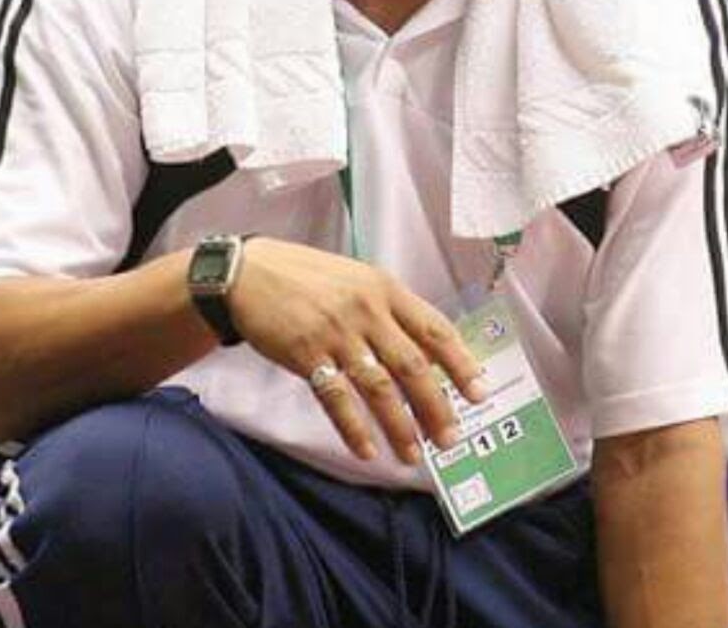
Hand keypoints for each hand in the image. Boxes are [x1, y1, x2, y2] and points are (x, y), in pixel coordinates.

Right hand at [227, 237, 486, 463]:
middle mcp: (366, 309)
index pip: (434, 328)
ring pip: (380, 387)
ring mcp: (336, 332)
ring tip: (412, 456)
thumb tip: (425, 354)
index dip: (460, 363)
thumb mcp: (356, 280)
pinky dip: (354, 428)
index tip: (479, 393)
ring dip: (401, 427)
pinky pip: (336, 398)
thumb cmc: (306, 277)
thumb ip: (388, 311)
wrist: (248, 272)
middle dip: (436, 408)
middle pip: (413, 366)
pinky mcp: (306, 353)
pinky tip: (367, 450)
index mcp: (384, 288)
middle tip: (450, 439)